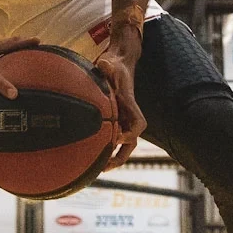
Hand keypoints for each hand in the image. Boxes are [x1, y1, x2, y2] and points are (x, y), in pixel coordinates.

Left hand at [92, 20, 148, 170]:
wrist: (119, 63)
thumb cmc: (115, 64)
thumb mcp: (111, 63)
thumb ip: (108, 66)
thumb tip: (103, 64)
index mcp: (130, 103)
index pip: (139, 124)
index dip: (130, 134)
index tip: (116, 138)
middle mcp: (129, 113)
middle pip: (133, 140)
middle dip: (121, 155)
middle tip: (105, 167)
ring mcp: (124, 117)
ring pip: (125, 143)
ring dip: (115, 157)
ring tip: (99, 169)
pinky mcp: (116, 118)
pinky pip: (115, 137)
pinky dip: (107, 148)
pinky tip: (93, 156)